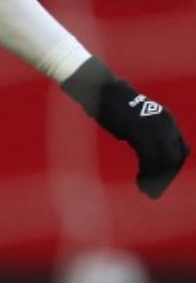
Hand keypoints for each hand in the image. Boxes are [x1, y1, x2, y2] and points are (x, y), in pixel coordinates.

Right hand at [63, 57, 188, 198]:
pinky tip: (140, 182)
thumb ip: (145, 134)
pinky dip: (147, 176)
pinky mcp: (142, 134)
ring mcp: (156, 129)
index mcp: (168, 121)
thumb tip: (145, 151)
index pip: (181, 151)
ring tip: (147, 191)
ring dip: (157, 180)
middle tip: (153, 193)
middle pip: (175, 159)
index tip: (159, 180)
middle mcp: (167, 125)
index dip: (172, 169)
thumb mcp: (136, 120)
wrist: (101, 89)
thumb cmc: (112, 103)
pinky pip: (150, 161)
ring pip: (164, 163)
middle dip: (166, 178)